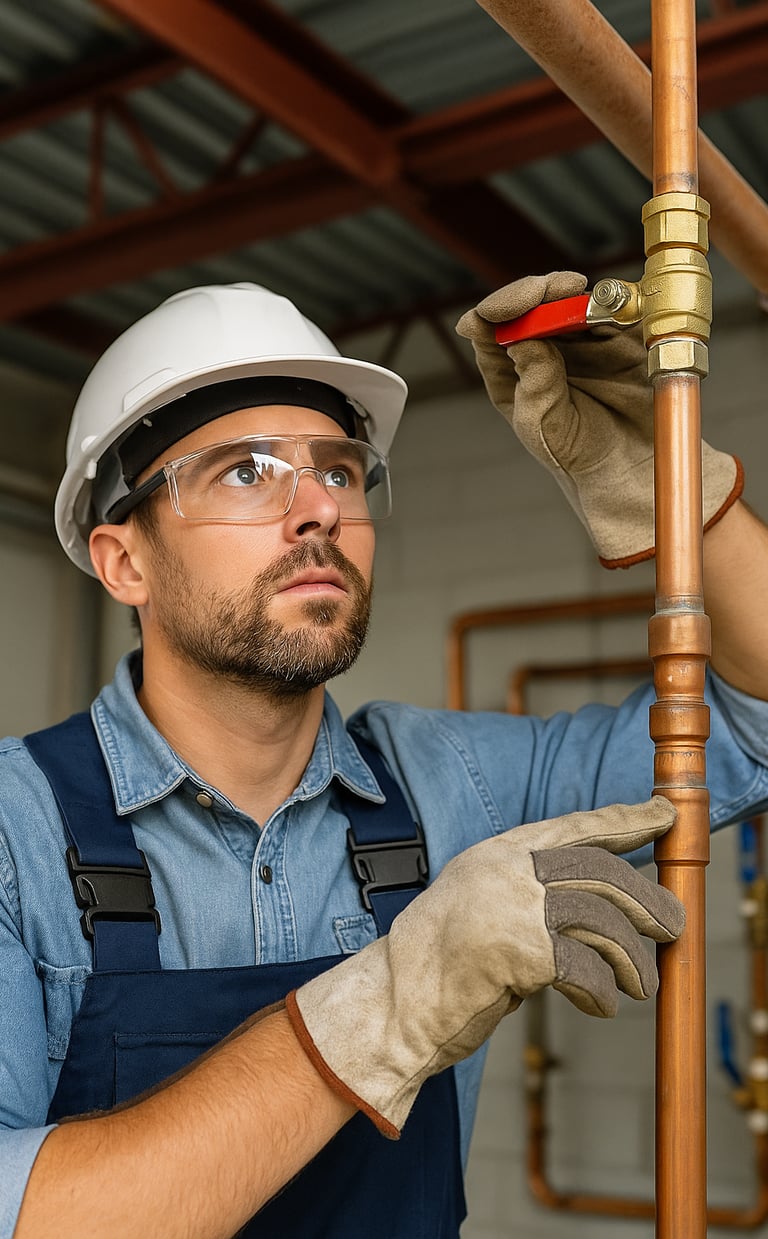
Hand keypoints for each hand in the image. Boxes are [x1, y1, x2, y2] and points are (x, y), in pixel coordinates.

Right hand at [286, 797, 683, 1135]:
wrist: (393, 1003)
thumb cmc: (438, 964)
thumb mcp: (483, 905)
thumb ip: (530, 893)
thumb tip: (600, 904)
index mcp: (499, 853)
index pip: (575, 826)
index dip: (624, 820)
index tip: (662, 814)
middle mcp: (508, 869)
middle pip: (601, 873)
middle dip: (646, 901)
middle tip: (674, 926)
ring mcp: (514, 906)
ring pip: (602, 921)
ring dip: (632, 959)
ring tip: (641, 984)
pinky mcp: (522, 949)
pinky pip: (586, 968)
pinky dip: (603, 992)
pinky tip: (602, 1005)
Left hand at [456, 272, 741, 567]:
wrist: (630, 470)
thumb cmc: (576, 454)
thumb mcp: (543, 424)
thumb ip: (534, 382)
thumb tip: (522, 339)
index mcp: (510, 369)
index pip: (489, 327)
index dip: (495, 310)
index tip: (507, 309)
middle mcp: (543, 347)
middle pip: (530, 303)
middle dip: (537, 290)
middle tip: (552, 289)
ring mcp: (581, 338)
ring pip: (569, 298)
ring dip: (570, 291)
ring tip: (576, 293)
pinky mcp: (621, 336)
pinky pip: (615, 306)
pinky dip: (612, 297)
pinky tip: (610, 305)